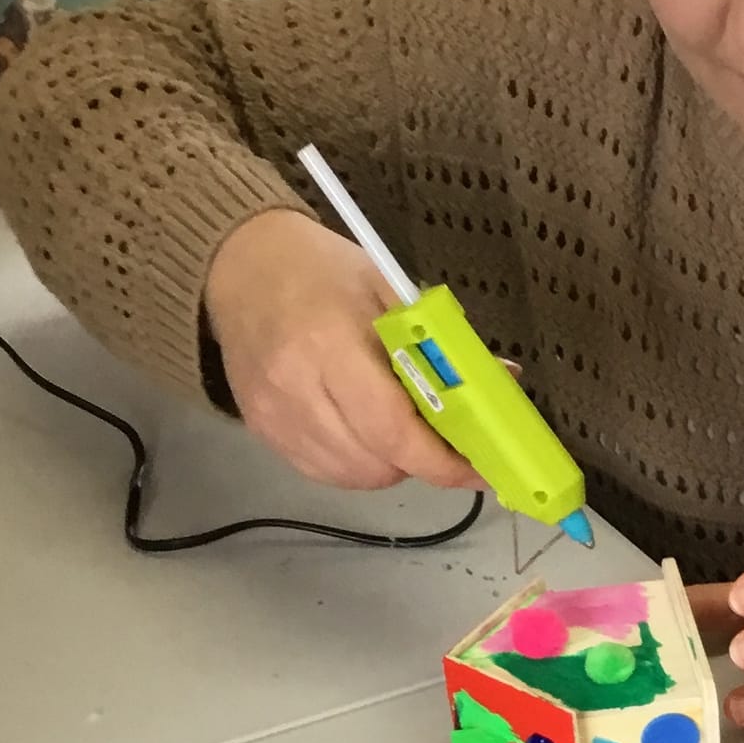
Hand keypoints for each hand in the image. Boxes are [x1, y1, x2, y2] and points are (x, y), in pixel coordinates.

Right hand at [203, 209, 477, 490]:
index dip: (442, 461)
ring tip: (401, 430)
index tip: (480, 469)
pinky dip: (359, 465)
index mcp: (330, 344)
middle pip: (377, 462)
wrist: (239, 266)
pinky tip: (366, 435)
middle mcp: (296, 388)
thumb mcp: (390, 291)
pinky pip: (325, 473)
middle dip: (423, 462)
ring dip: (392, 466)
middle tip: (445, 441)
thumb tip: (504, 383)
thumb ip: (442, 344)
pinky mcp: (261, 430)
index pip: (393, 429)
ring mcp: (274, 415)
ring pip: (354, 477)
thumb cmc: (322, 272)